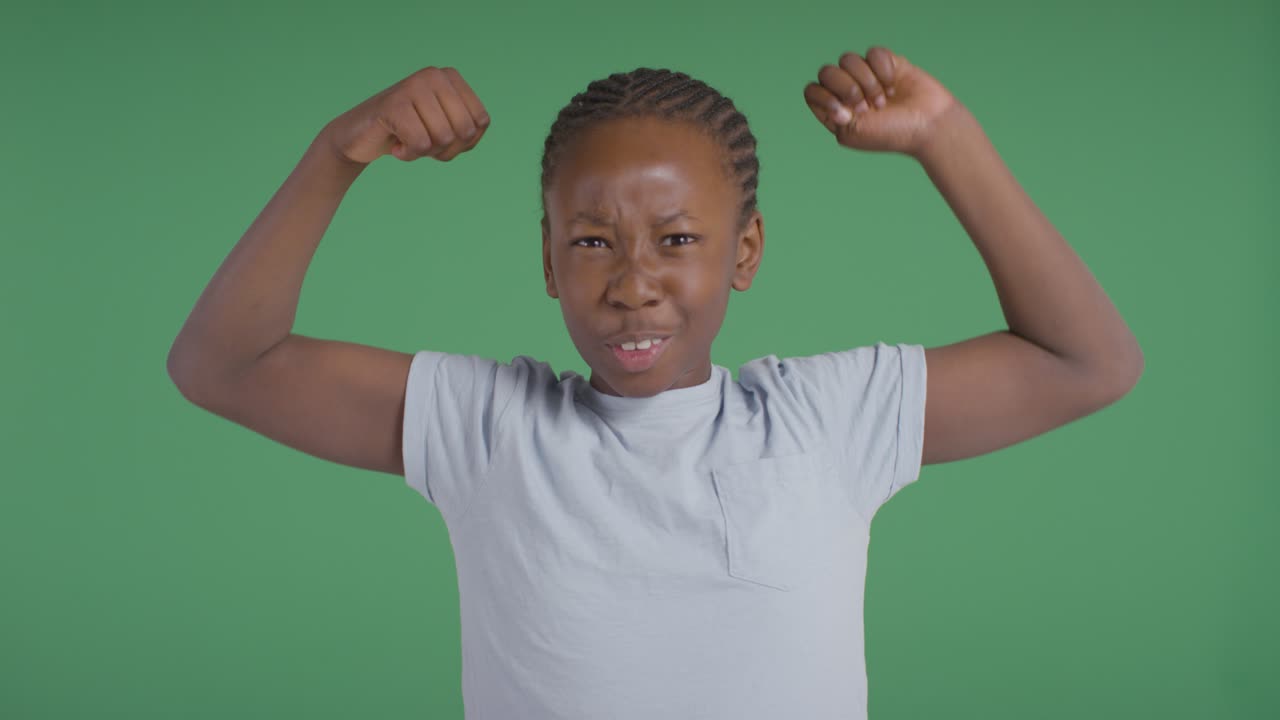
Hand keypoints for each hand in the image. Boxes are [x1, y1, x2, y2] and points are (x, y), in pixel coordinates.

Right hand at [321, 66, 490, 164]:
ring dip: (426, 152)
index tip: (440, 138)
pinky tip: (396, 147)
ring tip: (408, 141)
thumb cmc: (408, 134)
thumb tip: (471, 131)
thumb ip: (470, 131)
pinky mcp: (393, 104)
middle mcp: (434, 74)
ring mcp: (413, 85)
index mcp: (450, 77)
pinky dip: (409, 155)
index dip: (465, 142)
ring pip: (444, 138)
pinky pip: (421, 143)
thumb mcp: (447, 131)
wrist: (360, 137)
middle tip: (424, 143)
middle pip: (465, 130)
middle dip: (447, 149)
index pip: (481, 121)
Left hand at [804, 47, 960, 157]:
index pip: (812, 92)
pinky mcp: (886, 63)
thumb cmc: (891, 134)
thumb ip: (834, 115)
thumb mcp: (855, 133)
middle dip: (846, 87)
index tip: (841, 109)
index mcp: (835, 111)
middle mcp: (847, 92)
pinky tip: (894, 86)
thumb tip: (832, 99)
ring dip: (867, 81)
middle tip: (865, 107)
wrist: (928, 125)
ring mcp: (866, 76)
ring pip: (848, 59)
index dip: (822, 96)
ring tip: (883, 100)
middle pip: (827, 72)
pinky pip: (873, 53)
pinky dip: (883, 70)